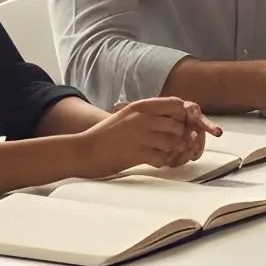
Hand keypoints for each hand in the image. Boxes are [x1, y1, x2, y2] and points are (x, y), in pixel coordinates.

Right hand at [74, 97, 216, 177]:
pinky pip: (162, 157)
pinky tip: (158, 162)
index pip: (175, 103)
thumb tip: (171, 117)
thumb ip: (147, 114)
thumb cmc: (104, 135)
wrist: (82, 151)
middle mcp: (142, 118)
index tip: (183, 123)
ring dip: (175, 149)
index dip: (183, 114)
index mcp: (140, 107)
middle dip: (183, 135)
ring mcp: (140, 135)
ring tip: (171, 154)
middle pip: (178, 123)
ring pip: (173, 140)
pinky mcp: (136, 153)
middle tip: (181, 143)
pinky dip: (164, 161)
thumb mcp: (126, 116)